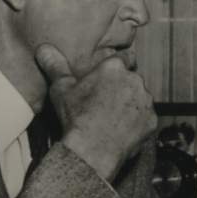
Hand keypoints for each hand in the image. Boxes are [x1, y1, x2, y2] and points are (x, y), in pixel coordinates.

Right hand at [36, 43, 156, 181]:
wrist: (93, 148)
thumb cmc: (77, 117)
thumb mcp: (61, 88)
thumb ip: (55, 65)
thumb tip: (44, 49)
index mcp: (114, 67)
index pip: (122, 58)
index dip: (114, 69)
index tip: (108, 78)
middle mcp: (135, 80)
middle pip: (130, 80)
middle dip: (121, 88)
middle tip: (104, 102)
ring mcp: (146, 101)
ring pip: (140, 99)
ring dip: (131, 105)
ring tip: (112, 118)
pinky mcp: (152, 120)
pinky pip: (146, 118)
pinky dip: (137, 123)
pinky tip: (121, 130)